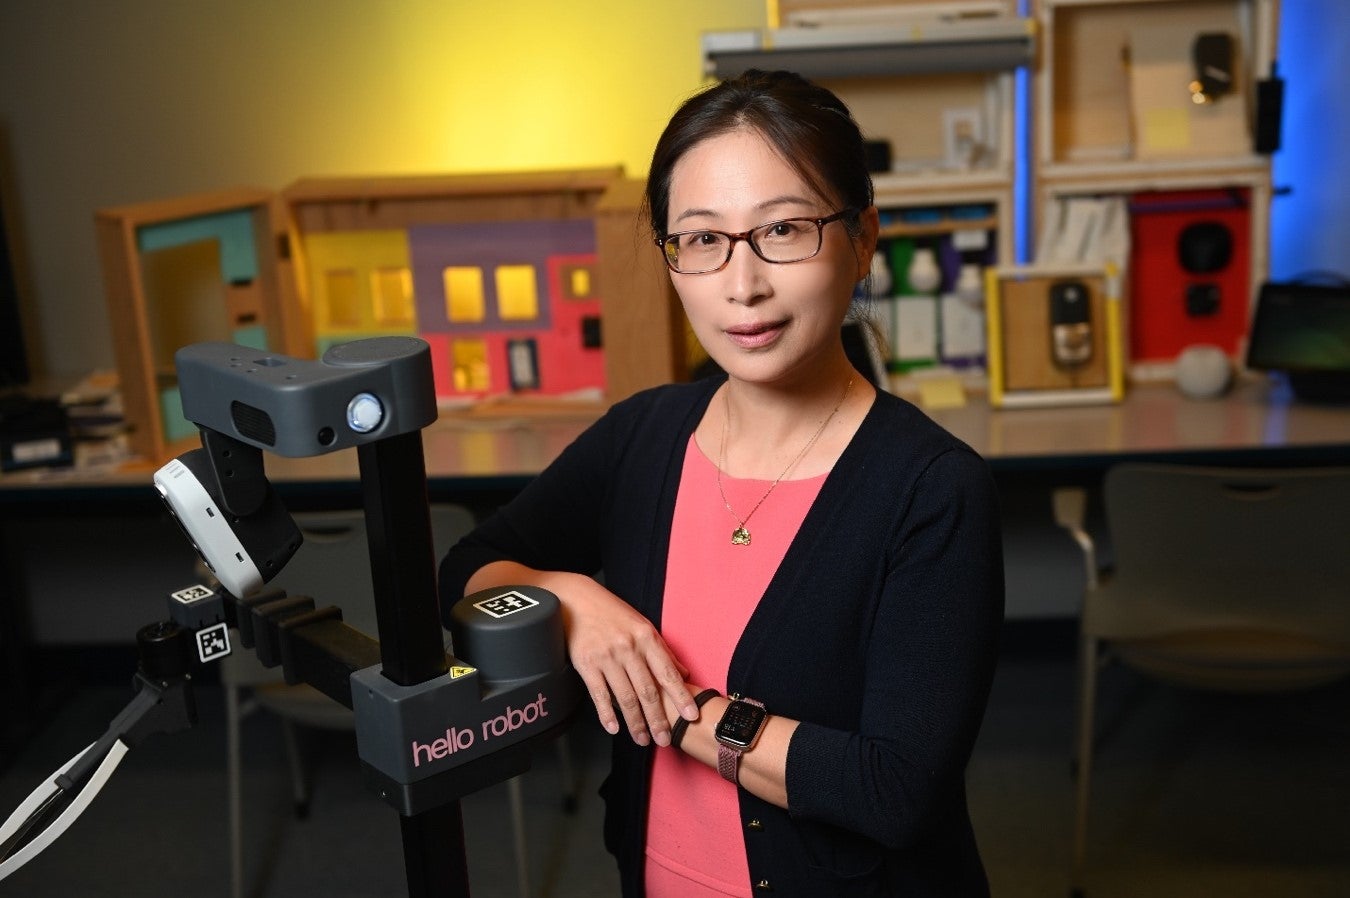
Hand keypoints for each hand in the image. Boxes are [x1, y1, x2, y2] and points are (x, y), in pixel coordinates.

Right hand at [557, 573, 697, 745]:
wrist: (576, 600)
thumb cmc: (611, 613)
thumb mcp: (642, 625)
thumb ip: (662, 651)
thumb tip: (683, 673)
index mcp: (646, 637)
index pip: (668, 673)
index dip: (681, 696)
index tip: (691, 715)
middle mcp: (628, 648)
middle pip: (648, 691)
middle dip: (658, 719)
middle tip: (665, 739)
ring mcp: (607, 657)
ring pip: (625, 697)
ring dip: (635, 722)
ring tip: (642, 739)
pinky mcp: (586, 664)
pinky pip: (599, 694)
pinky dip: (607, 714)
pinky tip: (614, 728)